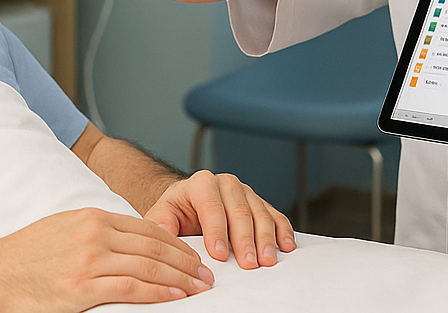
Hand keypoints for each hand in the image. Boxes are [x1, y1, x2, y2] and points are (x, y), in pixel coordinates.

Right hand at [0, 207, 214, 309]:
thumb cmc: (24, 256)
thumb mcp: (63, 228)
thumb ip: (96, 232)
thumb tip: (129, 245)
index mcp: (91, 217)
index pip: (146, 228)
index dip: (175, 242)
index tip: (192, 254)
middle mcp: (94, 234)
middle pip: (154, 246)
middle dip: (186, 261)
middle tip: (207, 274)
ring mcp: (88, 261)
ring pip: (148, 267)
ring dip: (180, 279)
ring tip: (199, 288)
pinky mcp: (81, 290)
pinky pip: (130, 290)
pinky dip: (157, 293)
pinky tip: (175, 298)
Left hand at [145, 170, 295, 268]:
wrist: (189, 205)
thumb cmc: (176, 213)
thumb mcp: (162, 215)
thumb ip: (160, 224)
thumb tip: (162, 235)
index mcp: (201, 184)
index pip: (211, 206)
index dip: (216, 231)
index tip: (218, 254)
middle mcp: (226, 184)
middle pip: (239, 211)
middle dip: (245, 240)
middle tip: (248, 264)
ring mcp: (246, 192)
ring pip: (260, 213)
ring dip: (266, 239)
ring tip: (267, 260)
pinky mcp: (259, 203)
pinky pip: (275, 215)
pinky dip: (282, 230)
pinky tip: (286, 246)